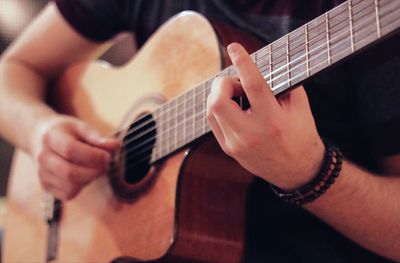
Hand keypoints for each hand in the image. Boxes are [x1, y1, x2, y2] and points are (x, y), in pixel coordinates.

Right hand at [32, 115, 119, 199]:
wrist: (41, 138)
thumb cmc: (67, 132)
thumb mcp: (81, 127)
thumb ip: (98, 137)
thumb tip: (116, 146)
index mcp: (51, 137)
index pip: (70, 150)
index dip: (93, 156)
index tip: (108, 156)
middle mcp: (43, 156)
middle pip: (69, 172)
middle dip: (94, 171)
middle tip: (106, 165)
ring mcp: (42, 173)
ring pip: (70, 186)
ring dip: (89, 179)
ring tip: (94, 168)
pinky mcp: (46, 186)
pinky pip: (68, 194)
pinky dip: (81, 187)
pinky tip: (84, 175)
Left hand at [207, 43, 324, 189]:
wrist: (296, 170)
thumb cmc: (300, 134)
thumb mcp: (299, 106)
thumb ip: (281, 83)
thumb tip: (259, 66)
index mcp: (272, 121)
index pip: (253, 85)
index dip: (242, 62)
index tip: (234, 48)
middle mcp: (251, 134)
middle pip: (219, 100)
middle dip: (224, 83)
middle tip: (238, 85)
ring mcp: (236, 144)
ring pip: (211, 110)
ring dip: (220, 95)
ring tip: (237, 96)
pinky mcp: (228, 149)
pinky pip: (213, 121)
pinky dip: (218, 108)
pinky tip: (232, 107)